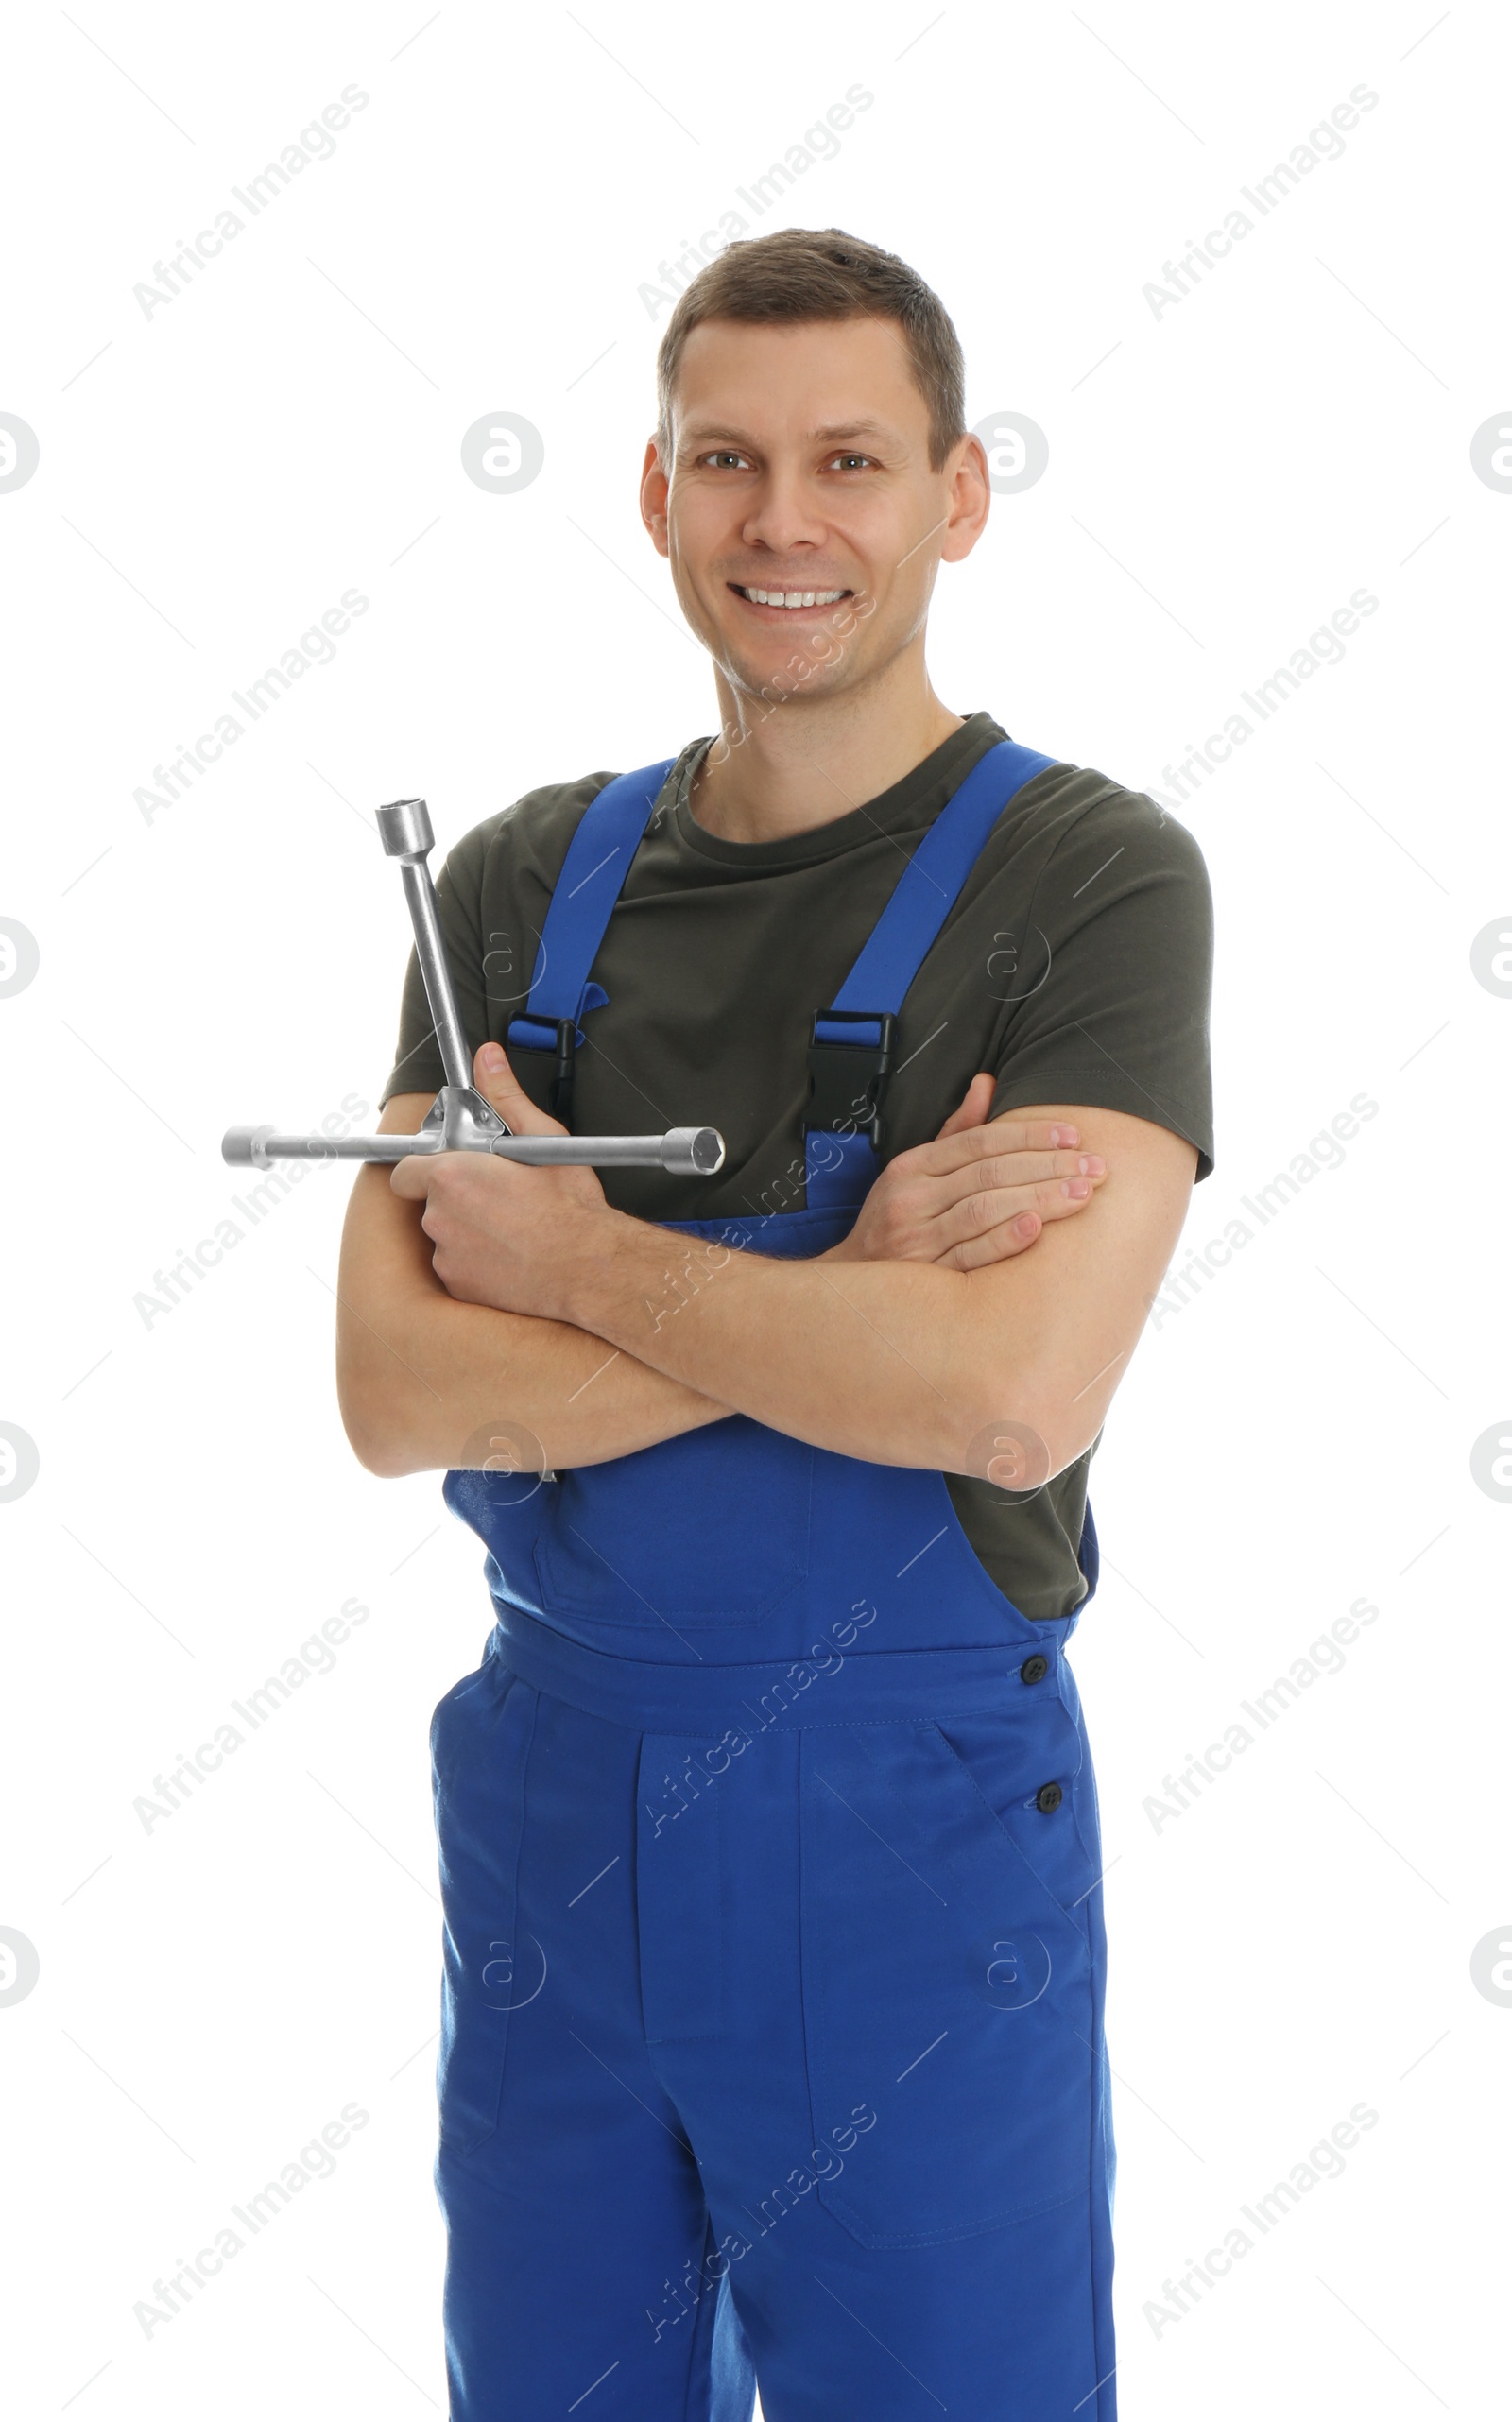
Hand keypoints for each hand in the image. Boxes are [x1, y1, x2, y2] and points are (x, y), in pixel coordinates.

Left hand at [389, 1041, 608, 1312]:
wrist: (589, 1269)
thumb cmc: (569, 1211)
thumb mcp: (542, 1138)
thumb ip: (505, 1096)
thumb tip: (489, 1061)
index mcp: (451, 1177)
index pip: (406, 1171)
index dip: (426, 1169)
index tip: (453, 1170)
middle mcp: (440, 1218)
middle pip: (431, 1203)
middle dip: (457, 1198)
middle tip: (499, 1196)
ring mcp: (447, 1256)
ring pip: (446, 1236)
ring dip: (468, 1230)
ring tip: (511, 1227)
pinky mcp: (460, 1286)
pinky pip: (458, 1268)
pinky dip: (477, 1262)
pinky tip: (511, 1253)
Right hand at [823, 1073, 1106, 1270]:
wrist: (853, 1280)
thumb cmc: (896, 1219)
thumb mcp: (915, 1170)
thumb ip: (956, 1131)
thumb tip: (987, 1082)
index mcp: (913, 1166)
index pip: (979, 1141)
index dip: (1028, 1135)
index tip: (1071, 1135)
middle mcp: (913, 1198)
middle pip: (989, 1173)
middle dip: (1048, 1167)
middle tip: (1094, 1166)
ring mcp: (917, 1238)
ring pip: (984, 1209)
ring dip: (1039, 1199)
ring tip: (1082, 1193)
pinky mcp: (926, 1276)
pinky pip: (970, 1255)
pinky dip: (1003, 1240)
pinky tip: (1036, 1228)